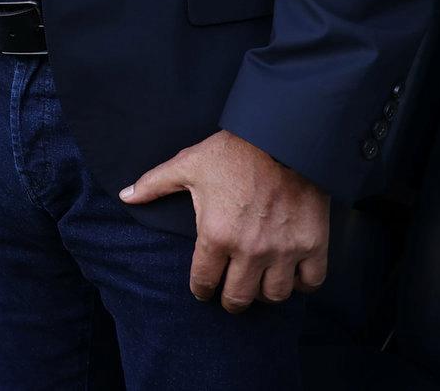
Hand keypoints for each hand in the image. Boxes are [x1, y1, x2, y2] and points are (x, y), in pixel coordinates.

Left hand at [120, 130, 330, 311]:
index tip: (202, 290)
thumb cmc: (231, 153)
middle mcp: (250, 250)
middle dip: (230, 300)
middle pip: (238, 298)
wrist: (282, 138)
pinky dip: (301, 284)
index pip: (204, 282)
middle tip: (229, 294)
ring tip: (258, 283)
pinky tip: (290, 274)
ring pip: (274, 296)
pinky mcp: (313, 244)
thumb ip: (154, 184)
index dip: (201, 290)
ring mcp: (284, 250)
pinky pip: (311, 282)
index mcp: (215, 235)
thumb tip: (126, 196)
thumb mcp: (187, 165)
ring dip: (264, 294)